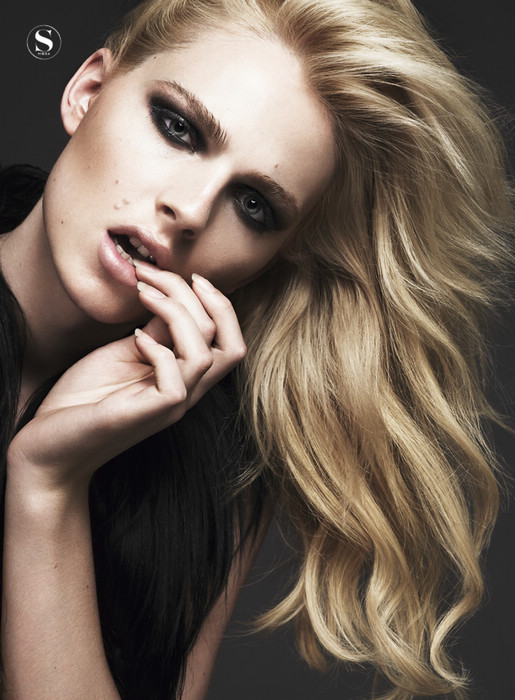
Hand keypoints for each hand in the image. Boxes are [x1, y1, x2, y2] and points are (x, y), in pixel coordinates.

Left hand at [7, 265, 245, 495]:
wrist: (51, 447)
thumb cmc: (83, 398)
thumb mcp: (126, 351)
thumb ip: (156, 331)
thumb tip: (171, 296)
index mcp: (185, 376)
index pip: (230, 340)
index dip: (219, 303)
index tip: (186, 275)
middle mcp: (188, 391)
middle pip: (233, 345)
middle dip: (204, 298)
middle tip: (160, 275)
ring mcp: (172, 406)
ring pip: (205, 355)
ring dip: (177, 312)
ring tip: (143, 293)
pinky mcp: (152, 414)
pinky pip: (176, 378)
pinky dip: (157, 347)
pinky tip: (133, 336)